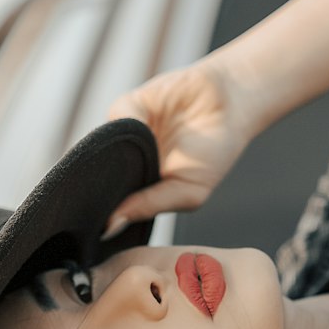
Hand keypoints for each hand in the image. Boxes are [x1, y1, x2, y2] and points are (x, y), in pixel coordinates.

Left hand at [100, 55, 254, 238]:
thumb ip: (149, 206)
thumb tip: (110, 225)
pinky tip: (148, 127)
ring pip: (100, 149)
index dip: (100, 212)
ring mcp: (124, 136)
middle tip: (101, 196)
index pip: (108, 204)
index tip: (95, 223)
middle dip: (97, 187)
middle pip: (95, 177)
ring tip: (137, 159)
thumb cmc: (214, 154)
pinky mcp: (127, 107)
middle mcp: (126, 163)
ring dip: (111, 155)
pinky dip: (128, 124)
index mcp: (138, 189)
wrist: (233, 103)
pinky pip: (116, 119)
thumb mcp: (187, 192)